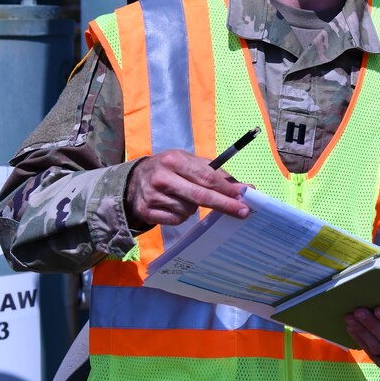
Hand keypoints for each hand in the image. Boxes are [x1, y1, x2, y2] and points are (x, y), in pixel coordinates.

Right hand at [125, 151, 248, 227]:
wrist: (134, 179)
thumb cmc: (171, 168)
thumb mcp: (191, 162)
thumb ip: (218, 174)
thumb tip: (245, 188)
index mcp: (174, 160)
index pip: (206, 177)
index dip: (226, 189)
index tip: (243, 196)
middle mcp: (162, 178)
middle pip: (200, 196)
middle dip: (224, 204)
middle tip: (243, 211)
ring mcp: (152, 196)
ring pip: (189, 210)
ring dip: (194, 207)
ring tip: (184, 196)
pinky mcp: (146, 212)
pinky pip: (177, 220)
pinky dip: (181, 215)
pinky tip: (174, 204)